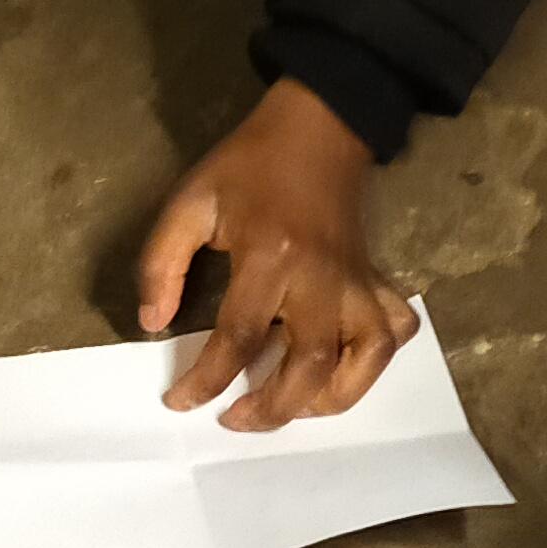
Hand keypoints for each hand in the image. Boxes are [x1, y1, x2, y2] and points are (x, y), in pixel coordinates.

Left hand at [134, 80, 417, 430]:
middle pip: (309, 363)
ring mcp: (358, 281)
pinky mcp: (378, 279)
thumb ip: (161, 263)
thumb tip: (153, 325)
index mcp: (269, 256)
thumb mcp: (190, 201)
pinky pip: (394, 332)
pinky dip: (374, 362)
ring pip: (364, 359)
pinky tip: (343, 371)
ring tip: (290, 408)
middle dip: (272, 408)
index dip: (205, 380)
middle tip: (236, 420)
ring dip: (329, 399)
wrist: (317, 128)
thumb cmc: (248, 167)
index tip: (179, 401)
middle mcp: (321, 277)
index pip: (238, 337)